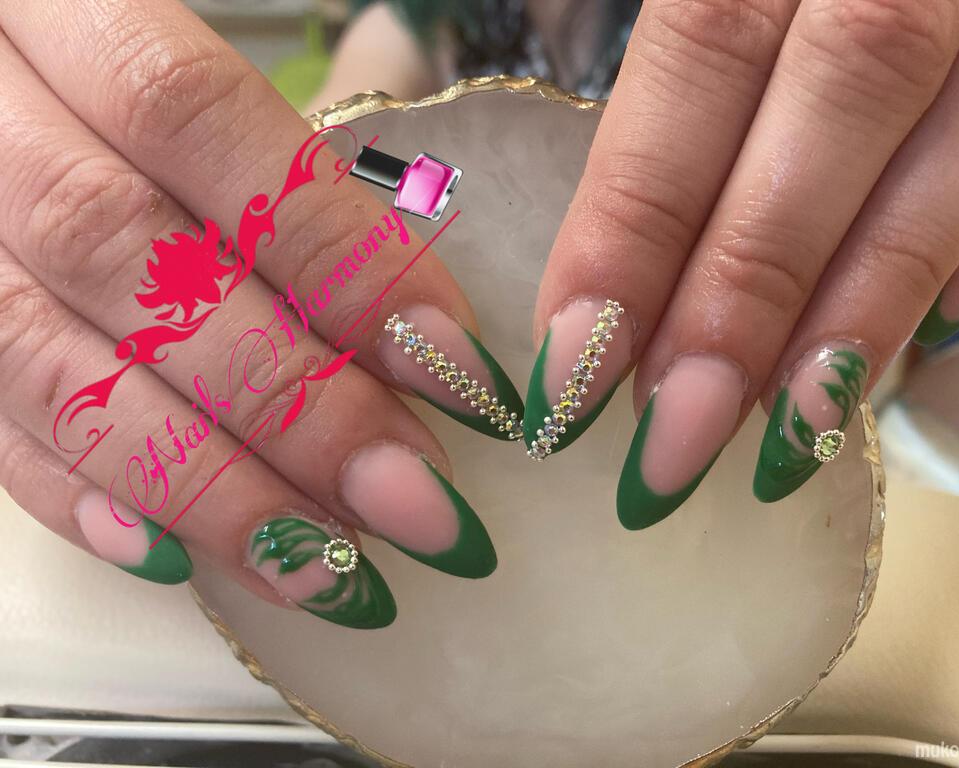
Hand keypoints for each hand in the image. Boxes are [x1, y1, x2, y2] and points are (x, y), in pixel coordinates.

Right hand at [0, 1, 522, 627]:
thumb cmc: (129, 84)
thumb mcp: (202, 71)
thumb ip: (295, 172)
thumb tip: (425, 330)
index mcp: (67, 13)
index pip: (204, 124)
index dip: (334, 253)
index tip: (452, 367)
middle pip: (135, 263)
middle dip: (291, 399)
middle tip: (410, 499)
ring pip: (51, 363)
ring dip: (204, 482)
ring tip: (325, 566)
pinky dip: (79, 492)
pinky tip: (174, 554)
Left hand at [523, 0, 958, 522]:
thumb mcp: (724, 0)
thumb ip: (683, 109)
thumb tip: (614, 303)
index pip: (693, 66)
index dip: (632, 230)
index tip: (575, 376)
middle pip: (831, 105)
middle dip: (747, 292)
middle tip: (674, 438)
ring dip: (867, 305)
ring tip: (787, 433)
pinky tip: (923, 340)